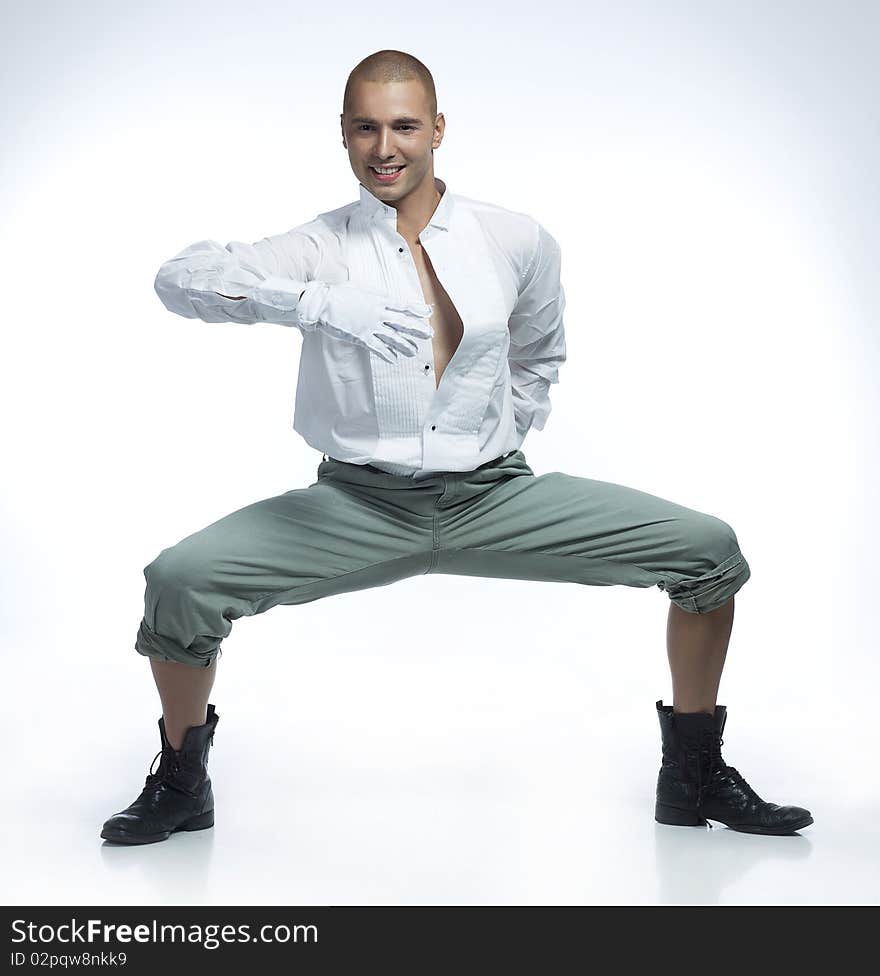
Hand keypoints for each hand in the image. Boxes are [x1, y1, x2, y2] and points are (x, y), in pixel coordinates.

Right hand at [297, 280, 433, 363]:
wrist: (323, 303)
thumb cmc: (340, 294)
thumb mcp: (361, 289)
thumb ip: (376, 294)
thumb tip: (386, 297)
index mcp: (379, 300)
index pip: (403, 306)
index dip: (417, 310)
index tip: (428, 312)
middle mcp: (378, 314)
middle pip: (403, 323)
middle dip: (417, 329)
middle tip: (429, 334)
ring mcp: (370, 326)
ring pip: (393, 338)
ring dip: (405, 345)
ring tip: (414, 351)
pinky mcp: (361, 337)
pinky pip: (377, 348)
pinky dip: (386, 354)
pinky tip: (394, 360)